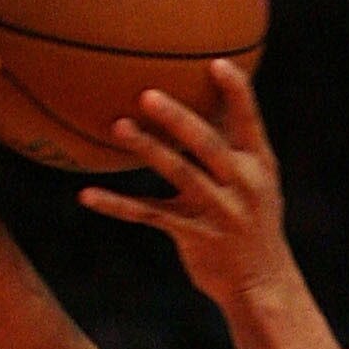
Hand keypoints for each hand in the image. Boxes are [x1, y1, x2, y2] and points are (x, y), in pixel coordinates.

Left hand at [78, 65, 293, 312]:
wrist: (262, 284)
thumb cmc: (254, 221)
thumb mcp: (259, 182)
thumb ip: (236, 143)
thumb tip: (212, 92)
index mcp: (258, 165)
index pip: (249, 122)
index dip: (236, 93)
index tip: (216, 64)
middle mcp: (241, 185)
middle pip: (208, 145)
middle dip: (179, 120)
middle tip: (148, 94)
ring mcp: (217, 212)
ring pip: (178, 173)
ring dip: (147, 149)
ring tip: (119, 126)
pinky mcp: (192, 236)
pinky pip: (149, 214)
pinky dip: (116, 205)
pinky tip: (86, 196)